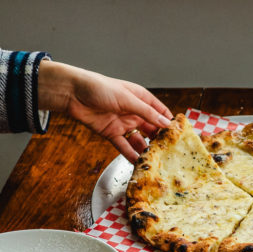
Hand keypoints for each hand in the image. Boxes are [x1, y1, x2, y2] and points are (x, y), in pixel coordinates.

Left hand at [37, 60, 172, 162]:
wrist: (72, 93)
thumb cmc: (99, 88)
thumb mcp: (127, 99)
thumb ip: (147, 113)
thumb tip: (166, 124)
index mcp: (140, 99)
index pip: (160, 113)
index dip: (169, 124)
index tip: (180, 136)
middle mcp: (134, 112)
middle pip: (152, 129)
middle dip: (160, 140)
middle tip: (170, 153)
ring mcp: (123, 124)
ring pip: (139, 140)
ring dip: (146, 150)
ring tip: (155, 161)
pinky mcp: (112, 134)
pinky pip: (125, 146)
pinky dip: (131, 154)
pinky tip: (138, 163)